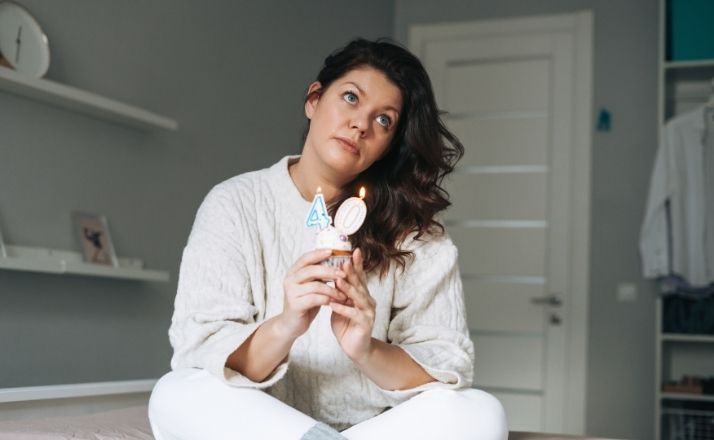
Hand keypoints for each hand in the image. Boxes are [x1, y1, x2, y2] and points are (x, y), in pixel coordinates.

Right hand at [277, 249, 346, 338]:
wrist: (291, 324)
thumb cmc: (304, 303)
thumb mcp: (311, 286)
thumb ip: (318, 275)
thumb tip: (336, 261)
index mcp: (293, 272)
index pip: (305, 258)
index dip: (318, 253)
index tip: (332, 251)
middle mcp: (290, 280)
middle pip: (312, 270)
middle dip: (330, 271)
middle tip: (344, 274)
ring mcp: (291, 292)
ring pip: (316, 285)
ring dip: (332, 289)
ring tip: (343, 294)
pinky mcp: (295, 305)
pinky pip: (315, 299)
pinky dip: (327, 299)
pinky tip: (334, 302)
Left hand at [329, 248, 375, 363]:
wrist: (355, 348)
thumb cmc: (346, 325)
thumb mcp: (341, 305)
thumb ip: (339, 292)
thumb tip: (332, 276)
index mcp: (362, 295)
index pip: (359, 276)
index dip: (357, 264)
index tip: (353, 251)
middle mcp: (368, 301)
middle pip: (360, 284)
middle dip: (352, 273)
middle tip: (344, 262)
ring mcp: (368, 312)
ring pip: (358, 298)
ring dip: (348, 289)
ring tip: (338, 281)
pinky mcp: (365, 324)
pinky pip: (354, 314)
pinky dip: (343, 309)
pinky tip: (334, 305)